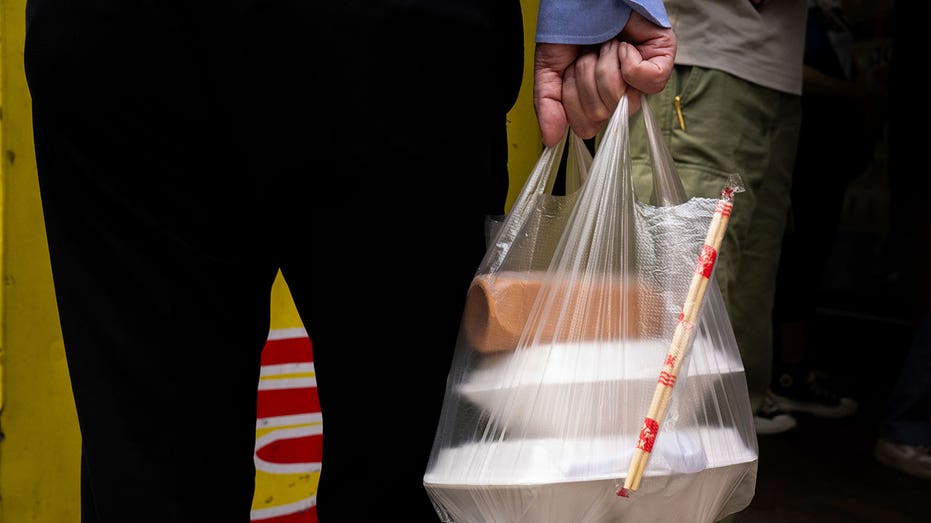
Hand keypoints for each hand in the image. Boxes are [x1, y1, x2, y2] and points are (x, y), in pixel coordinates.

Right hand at [533, 11, 675, 146]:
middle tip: (587, 55)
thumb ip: (549, 105)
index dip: (573, 102)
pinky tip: (624, 46)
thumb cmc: (573, 28)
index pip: (586, 126)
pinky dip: (629, 61)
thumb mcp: (551, 70)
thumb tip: (550, 139)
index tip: (569, 73)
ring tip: (604, 45)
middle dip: (586, 78)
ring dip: (604, 64)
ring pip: (621, 98)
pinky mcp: (663, 60)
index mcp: (595, 99)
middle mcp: (620, 93)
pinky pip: (647, 81)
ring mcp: (642, 78)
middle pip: (601, 113)